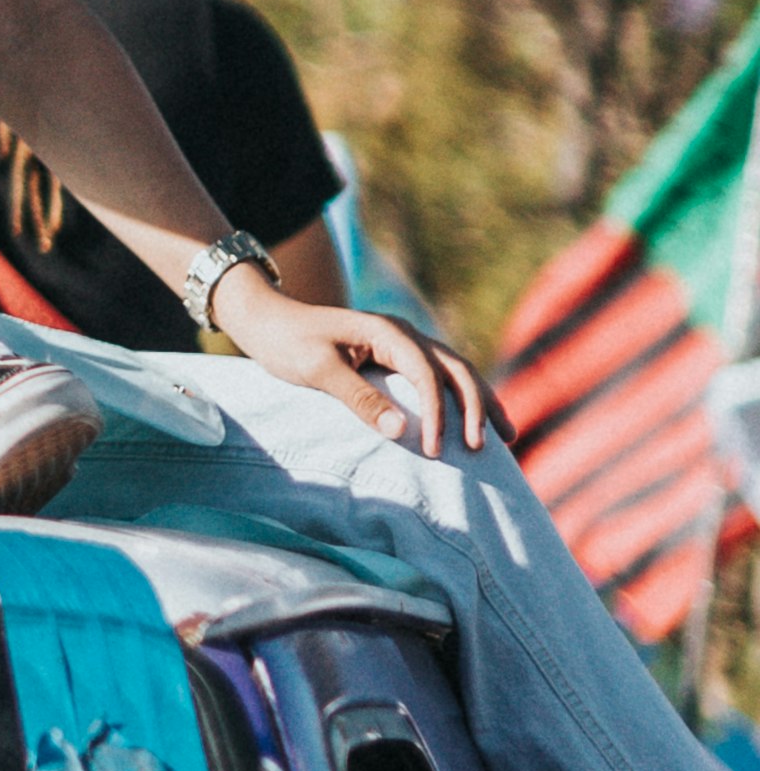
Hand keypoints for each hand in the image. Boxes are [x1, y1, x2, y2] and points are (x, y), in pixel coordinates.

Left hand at [202, 282, 490, 451]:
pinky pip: (440, 376)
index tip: (432, 450)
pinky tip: (474, 420)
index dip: (436, 414)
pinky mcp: (397, 355)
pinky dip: (461, 398)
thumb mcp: (317, 370)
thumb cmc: (286, 343)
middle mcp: (403, 333)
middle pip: (455, 368)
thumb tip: (401, 430)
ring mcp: (403, 342)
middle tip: (484, 448)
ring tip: (504, 436)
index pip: (426, 375)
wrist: (266, 320)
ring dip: (481, 401)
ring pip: (456, 370)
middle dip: (475, 407)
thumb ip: (358, 397)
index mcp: (386, 331)